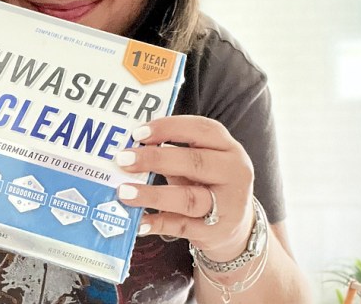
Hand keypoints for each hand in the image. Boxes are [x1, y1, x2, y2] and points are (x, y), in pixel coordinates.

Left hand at [115, 116, 255, 261]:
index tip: (137, 132)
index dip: (169, 128)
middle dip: (155, 159)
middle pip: (195, 162)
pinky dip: (157, 223)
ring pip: (188, 198)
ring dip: (153, 195)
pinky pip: (181, 226)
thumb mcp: (202, 163)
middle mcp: (233, 174)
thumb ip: (173, 153)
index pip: (202, 129)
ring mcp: (227, 205)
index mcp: (228, 148)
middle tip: (123, 160)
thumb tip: (131, 150)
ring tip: (124, 192)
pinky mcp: (215, 231)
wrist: (237, 227)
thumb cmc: (209, 184)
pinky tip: (138, 221)